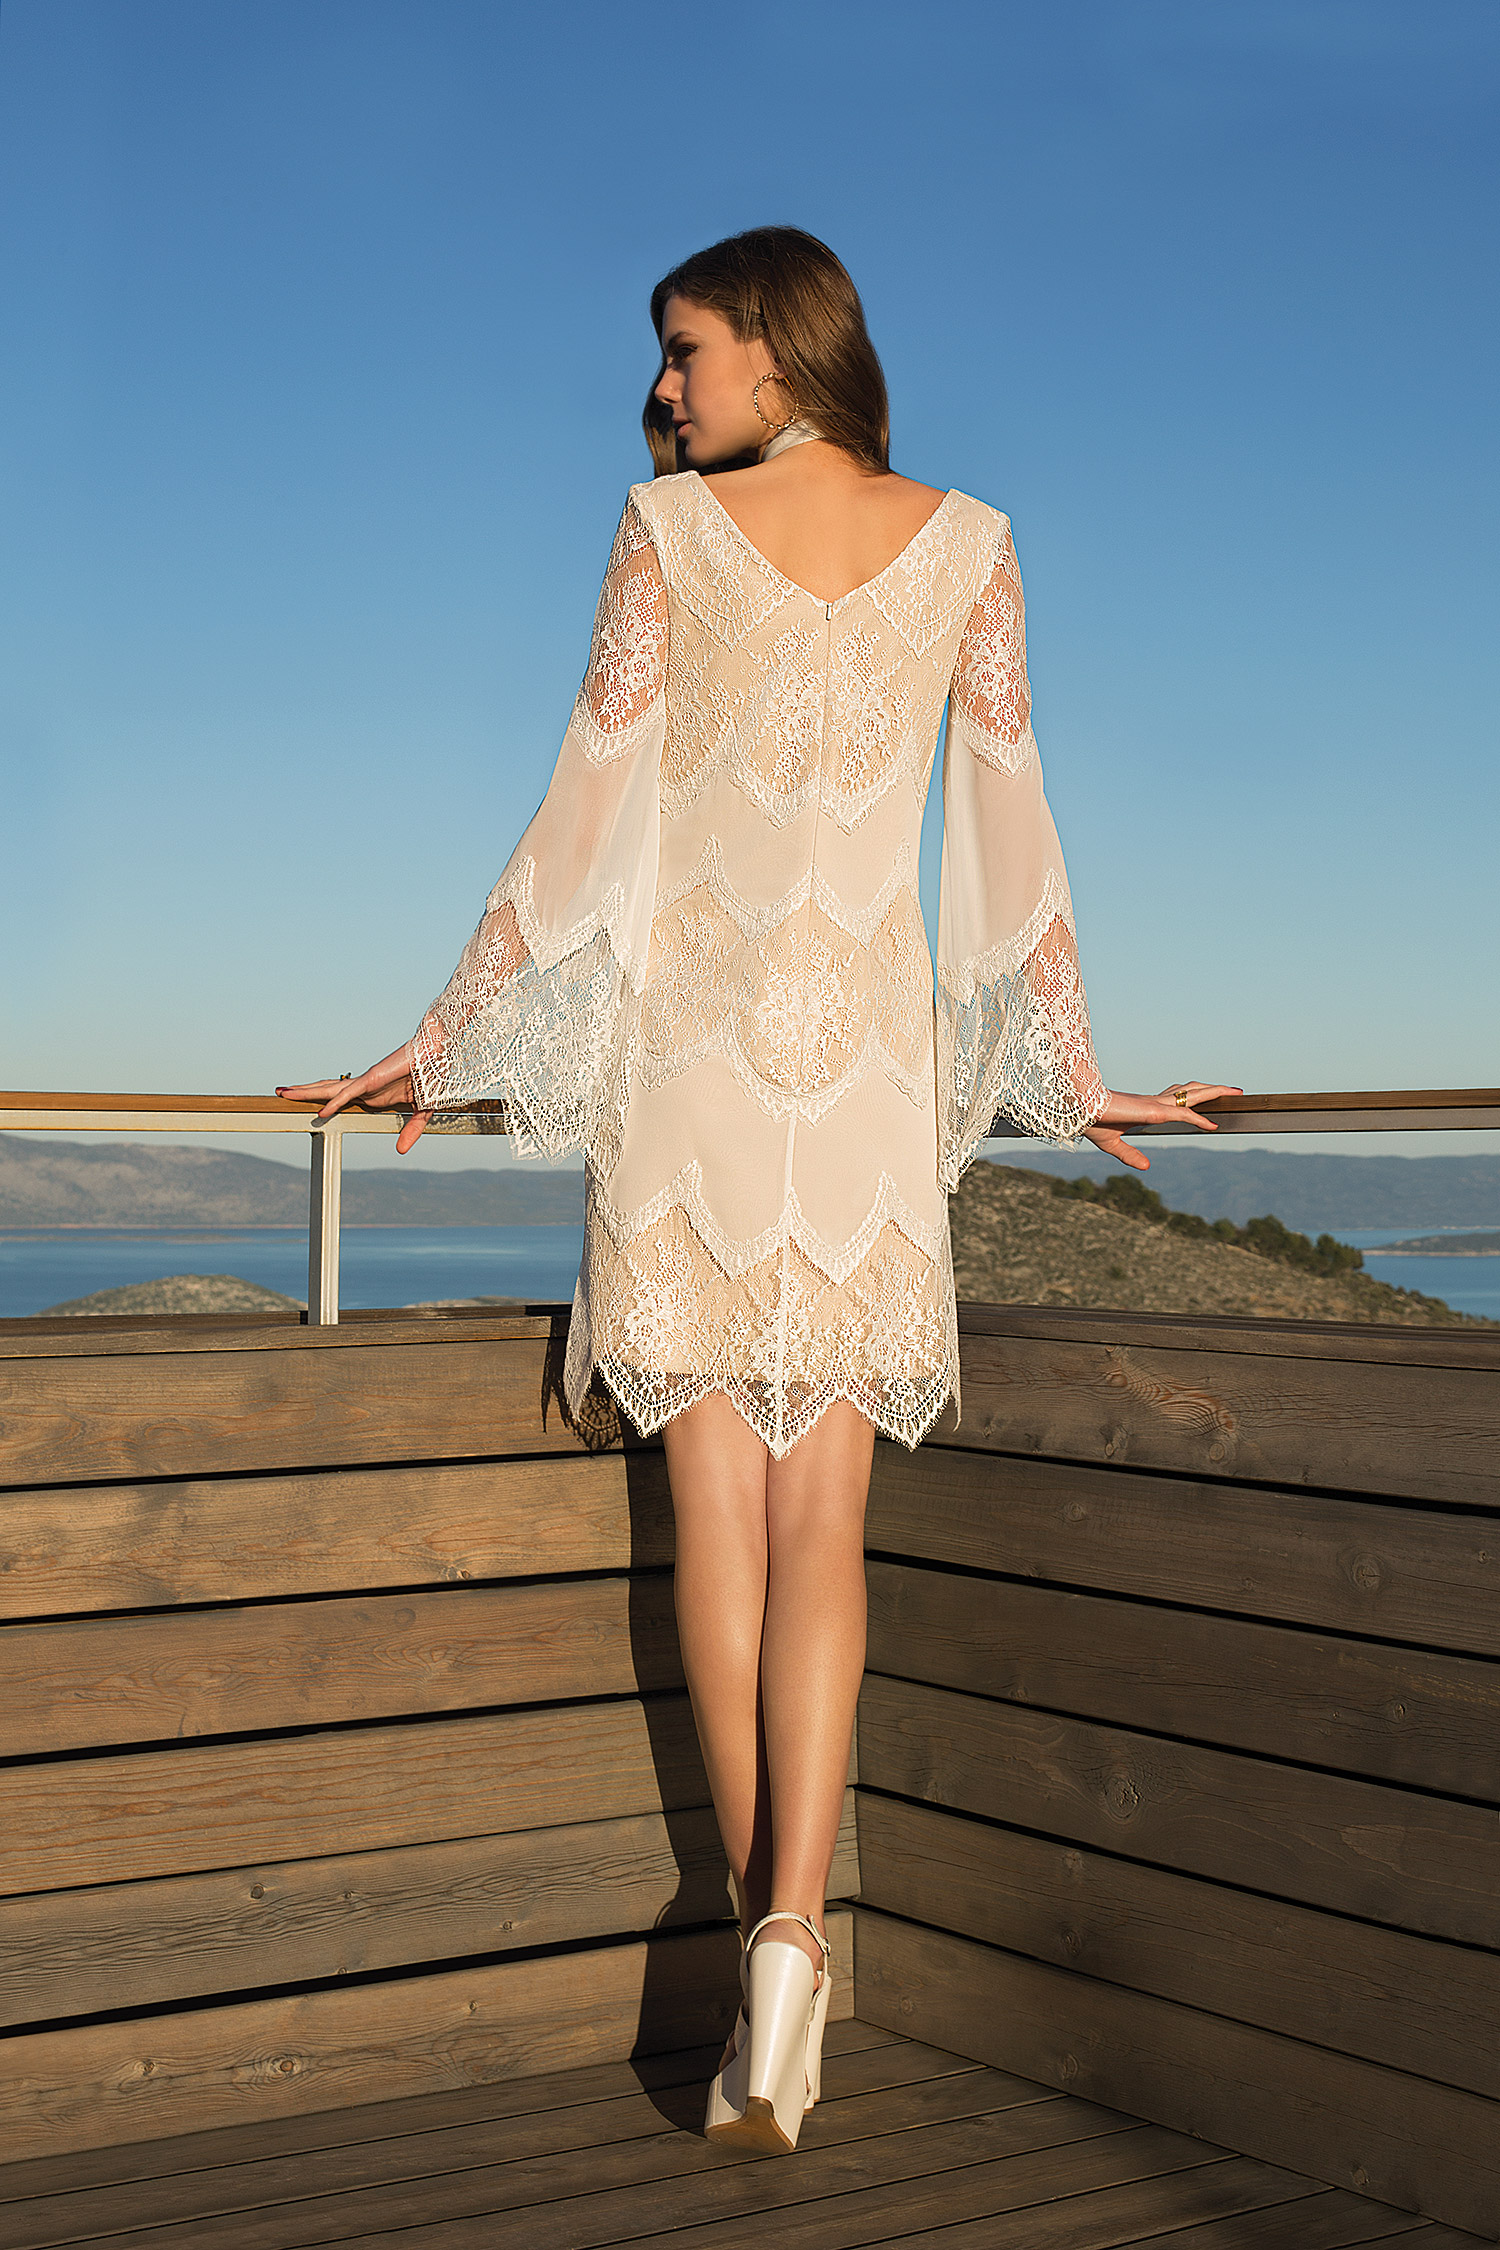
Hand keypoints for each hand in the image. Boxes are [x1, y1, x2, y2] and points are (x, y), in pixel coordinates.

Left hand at [276, 1043, 433, 1155]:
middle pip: (325, 1090)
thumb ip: (411, 1130)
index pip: (339, 1097)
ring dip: (306, 1092)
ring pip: (330, 1089)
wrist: (438, 1053)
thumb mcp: (421, 1112)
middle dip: (302, 1093)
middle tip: (278, 1094)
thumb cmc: (429, 1077)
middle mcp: (363, 1087)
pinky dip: (335, 1102)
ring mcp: (366, 1082)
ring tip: (282, 1093)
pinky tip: (320, 1111)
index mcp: (371, 1094)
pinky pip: (350, 1092)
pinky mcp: (373, 1078)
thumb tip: (401, 1151)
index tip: (307, 1107)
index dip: (321, 1100)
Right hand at [1083, 1082, 1243, 1173]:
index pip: (1176, 1099)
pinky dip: (1199, 1119)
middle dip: (1213, 1090)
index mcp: (1146, 1107)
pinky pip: (1182, 1115)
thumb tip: (1147, 1167)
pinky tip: (1213, 1125)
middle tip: (1233, 1091)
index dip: (1194, 1099)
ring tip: (1235, 1093)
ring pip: (1193, 1096)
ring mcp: (1155, 1105)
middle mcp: (1155, 1102)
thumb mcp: (1112, 1144)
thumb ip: (1130, 1155)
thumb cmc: (1091, 1121)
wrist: (1078, 1109)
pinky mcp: (1153, 1111)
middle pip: (1191, 1091)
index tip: (1208, 1100)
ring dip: (1215, 1093)